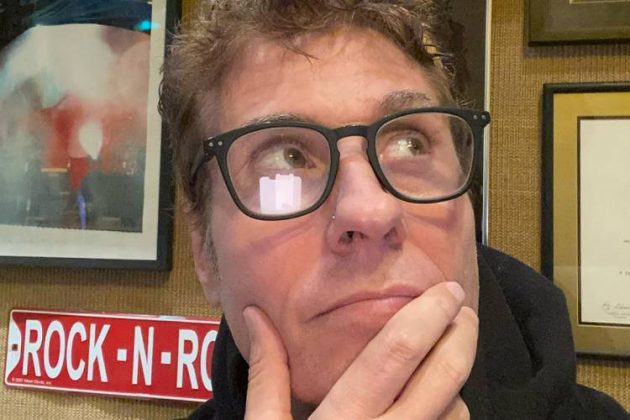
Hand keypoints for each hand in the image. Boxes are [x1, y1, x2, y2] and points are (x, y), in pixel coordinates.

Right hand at [243, 281, 478, 419]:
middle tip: (463, 308)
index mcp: (344, 419)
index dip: (427, 316)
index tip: (446, 290)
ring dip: (455, 381)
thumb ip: (267, 374)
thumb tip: (256, 315)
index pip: (395, 353)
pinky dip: (451, 416)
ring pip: (456, 410)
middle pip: (443, 376)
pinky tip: (436, 407)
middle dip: (461, 334)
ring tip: (440, 364)